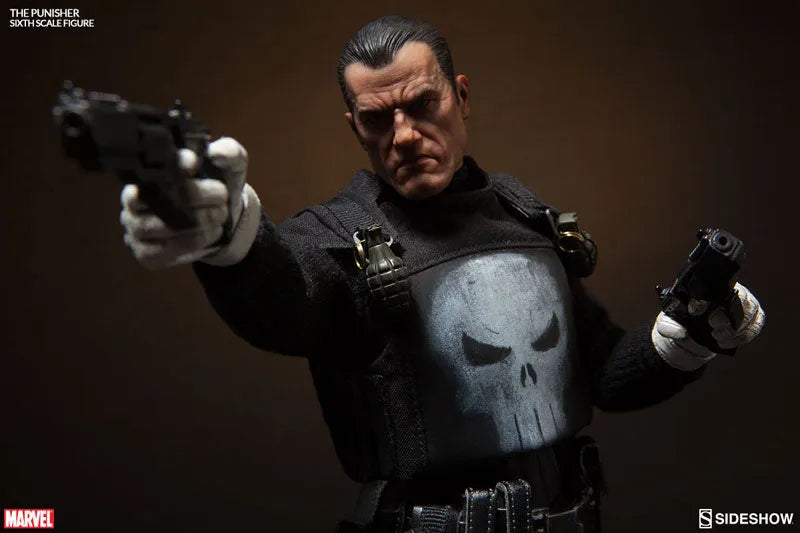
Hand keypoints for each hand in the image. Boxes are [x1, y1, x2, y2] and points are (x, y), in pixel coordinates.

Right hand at [120, 137, 260, 268]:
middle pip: (159, 199)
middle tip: (222, 196)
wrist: (224, 218)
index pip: (150, 168)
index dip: (172, 166)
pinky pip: (162, 252)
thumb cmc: (218, 185)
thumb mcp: (229, 165)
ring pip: (160, 227)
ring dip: (198, 222)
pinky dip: (192, 243)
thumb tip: (217, 154)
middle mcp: (133, 200)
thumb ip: (229, 152)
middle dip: (196, 197)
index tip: (194, 164)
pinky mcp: (146, 253)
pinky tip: (211, 233)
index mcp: (147, 174)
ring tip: (220, 215)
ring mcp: (136, 228)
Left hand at [651, 282, 765, 370]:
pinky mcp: (752, 318)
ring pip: (749, 313)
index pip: (715, 284)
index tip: (695, 311)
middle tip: (711, 325)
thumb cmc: (682, 321)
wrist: (693, 334)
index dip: (706, 299)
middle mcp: (730, 291)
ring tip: (716, 336)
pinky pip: (755, 326)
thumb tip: (680, 332)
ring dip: (734, 330)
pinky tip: (725, 341)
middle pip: (739, 298)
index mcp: (709, 286)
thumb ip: (669, 326)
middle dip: (725, 316)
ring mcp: (744, 304)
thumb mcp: (669, 322)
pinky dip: (742, 337)